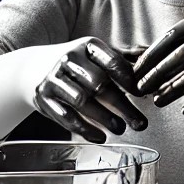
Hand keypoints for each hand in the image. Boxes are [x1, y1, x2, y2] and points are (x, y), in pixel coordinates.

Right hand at [33, 38, 147, 142]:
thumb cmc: (77, 64)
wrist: (31, 68)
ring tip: (121, 129)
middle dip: (122, 105)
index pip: (112, 61)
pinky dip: (84, 129)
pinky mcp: (43, 97)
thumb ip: (123, 61)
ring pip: (82, 101)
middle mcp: (69, 59)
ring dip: (104, 118)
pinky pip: (65, 116)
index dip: (129, 79)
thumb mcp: (97, 55)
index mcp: (88, 46)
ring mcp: (54, 78)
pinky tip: (100, 137)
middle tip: (140, 123)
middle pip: (99, 84)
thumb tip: (153, 64)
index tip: (143, 94)